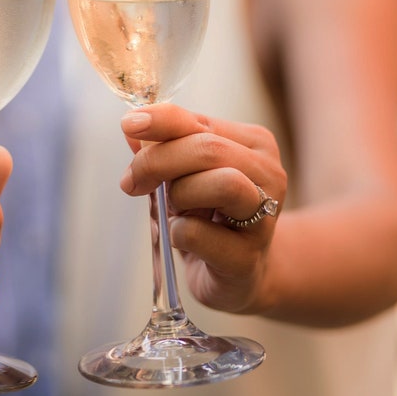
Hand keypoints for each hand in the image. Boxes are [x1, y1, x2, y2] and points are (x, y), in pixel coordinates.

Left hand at [119, 103, 286, 315]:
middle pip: (210, 149)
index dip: (160, 120)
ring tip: (175, 209)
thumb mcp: (184, 175)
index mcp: (252, 144)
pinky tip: (182, 238)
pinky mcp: (247, 258)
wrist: (238, 275)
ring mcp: (265, 217)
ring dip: (181, 194)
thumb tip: (132, 129)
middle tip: (132, 181)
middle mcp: (268, 173)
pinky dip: (178, 232)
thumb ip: (162, 148)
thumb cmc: (209, 216)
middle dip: (159, 160)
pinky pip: (199, 233)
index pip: (199, 121)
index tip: (128, 125)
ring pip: (224, 183)